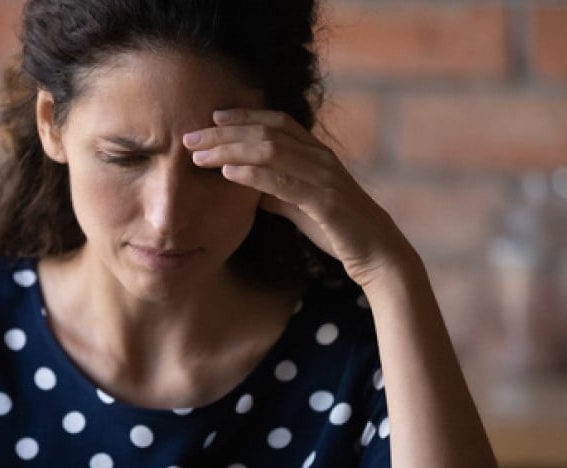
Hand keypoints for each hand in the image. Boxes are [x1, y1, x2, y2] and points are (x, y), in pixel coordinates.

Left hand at [184, 109, 415, 287]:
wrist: (376, 253)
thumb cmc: (337, 229)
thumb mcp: (300, 205)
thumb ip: (276, 191)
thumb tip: (246, 184)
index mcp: (316, 154)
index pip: (277, 122)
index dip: (244, 115)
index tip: (212, 117)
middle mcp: (320, 158)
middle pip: (266, 133)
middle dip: (225, 133)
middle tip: (190, 137)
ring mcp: (324, 177)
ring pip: (270, 151)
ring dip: (230, 150)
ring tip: (199, 155)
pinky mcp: (325, 201)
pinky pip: (283, 181)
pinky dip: (252, 174)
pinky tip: (228, 173)